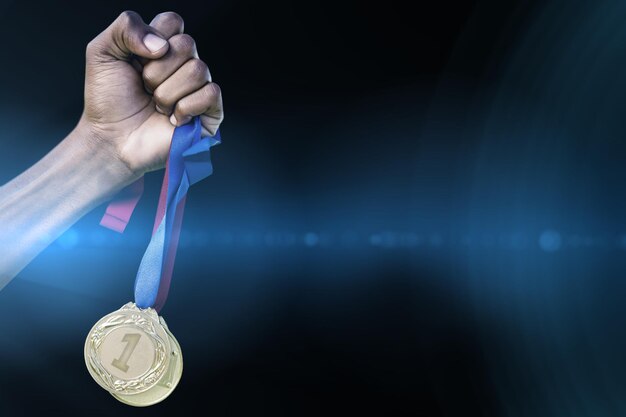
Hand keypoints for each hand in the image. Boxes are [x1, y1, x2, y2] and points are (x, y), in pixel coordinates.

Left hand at [80, 11, 223, 177]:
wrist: (111, 139)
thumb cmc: (107, 100)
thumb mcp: (102, 52)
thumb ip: (126, 27)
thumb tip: (162, 45)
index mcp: (163, 46)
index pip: (174, 22)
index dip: (153, 38)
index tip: (136, 60)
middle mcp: (184, 64)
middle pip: (187, 44)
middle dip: (157, 70)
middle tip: (144, 87)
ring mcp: (199, 88)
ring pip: (199, 70)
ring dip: (167, 92)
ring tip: (156, 106)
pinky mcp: (210, 113)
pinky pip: (211, 94)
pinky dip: (186, 107)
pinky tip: (173, 119)